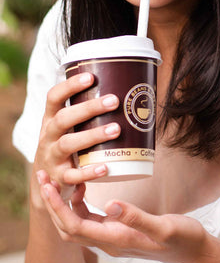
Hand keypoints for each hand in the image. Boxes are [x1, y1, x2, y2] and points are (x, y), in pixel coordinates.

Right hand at [33, 72, 121, 201]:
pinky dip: (89, 172)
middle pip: (63, 118)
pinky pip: (73, 176)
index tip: (91, 77)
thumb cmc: (66, 146)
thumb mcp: (68, 129)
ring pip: (68, 144)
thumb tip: (129, 91)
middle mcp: (48, 136)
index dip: (69, 86)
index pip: (53, 97)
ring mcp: (52, 157)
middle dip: (88, 108)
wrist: (46, 185)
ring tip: (116, 129)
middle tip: (114, 100)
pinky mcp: (59, 177)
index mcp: (50, 119)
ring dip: (92, 136)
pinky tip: (106, 167)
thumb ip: (88, 114)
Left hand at [39, 180, 208, 262]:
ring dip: (62, 204)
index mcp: (116, 241)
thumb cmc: (183, 240)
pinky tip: (84, 187)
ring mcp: (113, 239)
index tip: (47, 185)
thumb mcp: (164, 227)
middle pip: (67, 227)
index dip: (57, 206)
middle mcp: (109, 243)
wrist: (196, 253)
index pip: (74, 226)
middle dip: (52, 204)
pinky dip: (79, 204)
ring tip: (57, 178)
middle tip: (42, 176)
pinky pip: (89, 221)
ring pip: (76, 224)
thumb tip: (110, 204)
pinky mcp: (118, 232)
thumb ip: (137, 218)